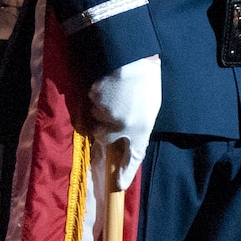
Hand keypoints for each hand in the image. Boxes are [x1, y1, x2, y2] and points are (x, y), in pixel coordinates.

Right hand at [88, 56, 161, 189]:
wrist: (132, 55)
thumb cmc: (145, 79)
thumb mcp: (149, 106)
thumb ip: (138, 124)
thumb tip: (126, 136)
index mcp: (142, 127)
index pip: (134, 155)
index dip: (126, 172)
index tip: (119, 185)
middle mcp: (123, 125)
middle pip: (104, 137)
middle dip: (102, 128)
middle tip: (109, 111)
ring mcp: (107, 113)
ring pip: (96, 118)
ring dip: (100, 109)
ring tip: (112, 92)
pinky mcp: (94, 100)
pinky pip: (91, 102)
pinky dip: (95, 96)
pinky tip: (106, 84)